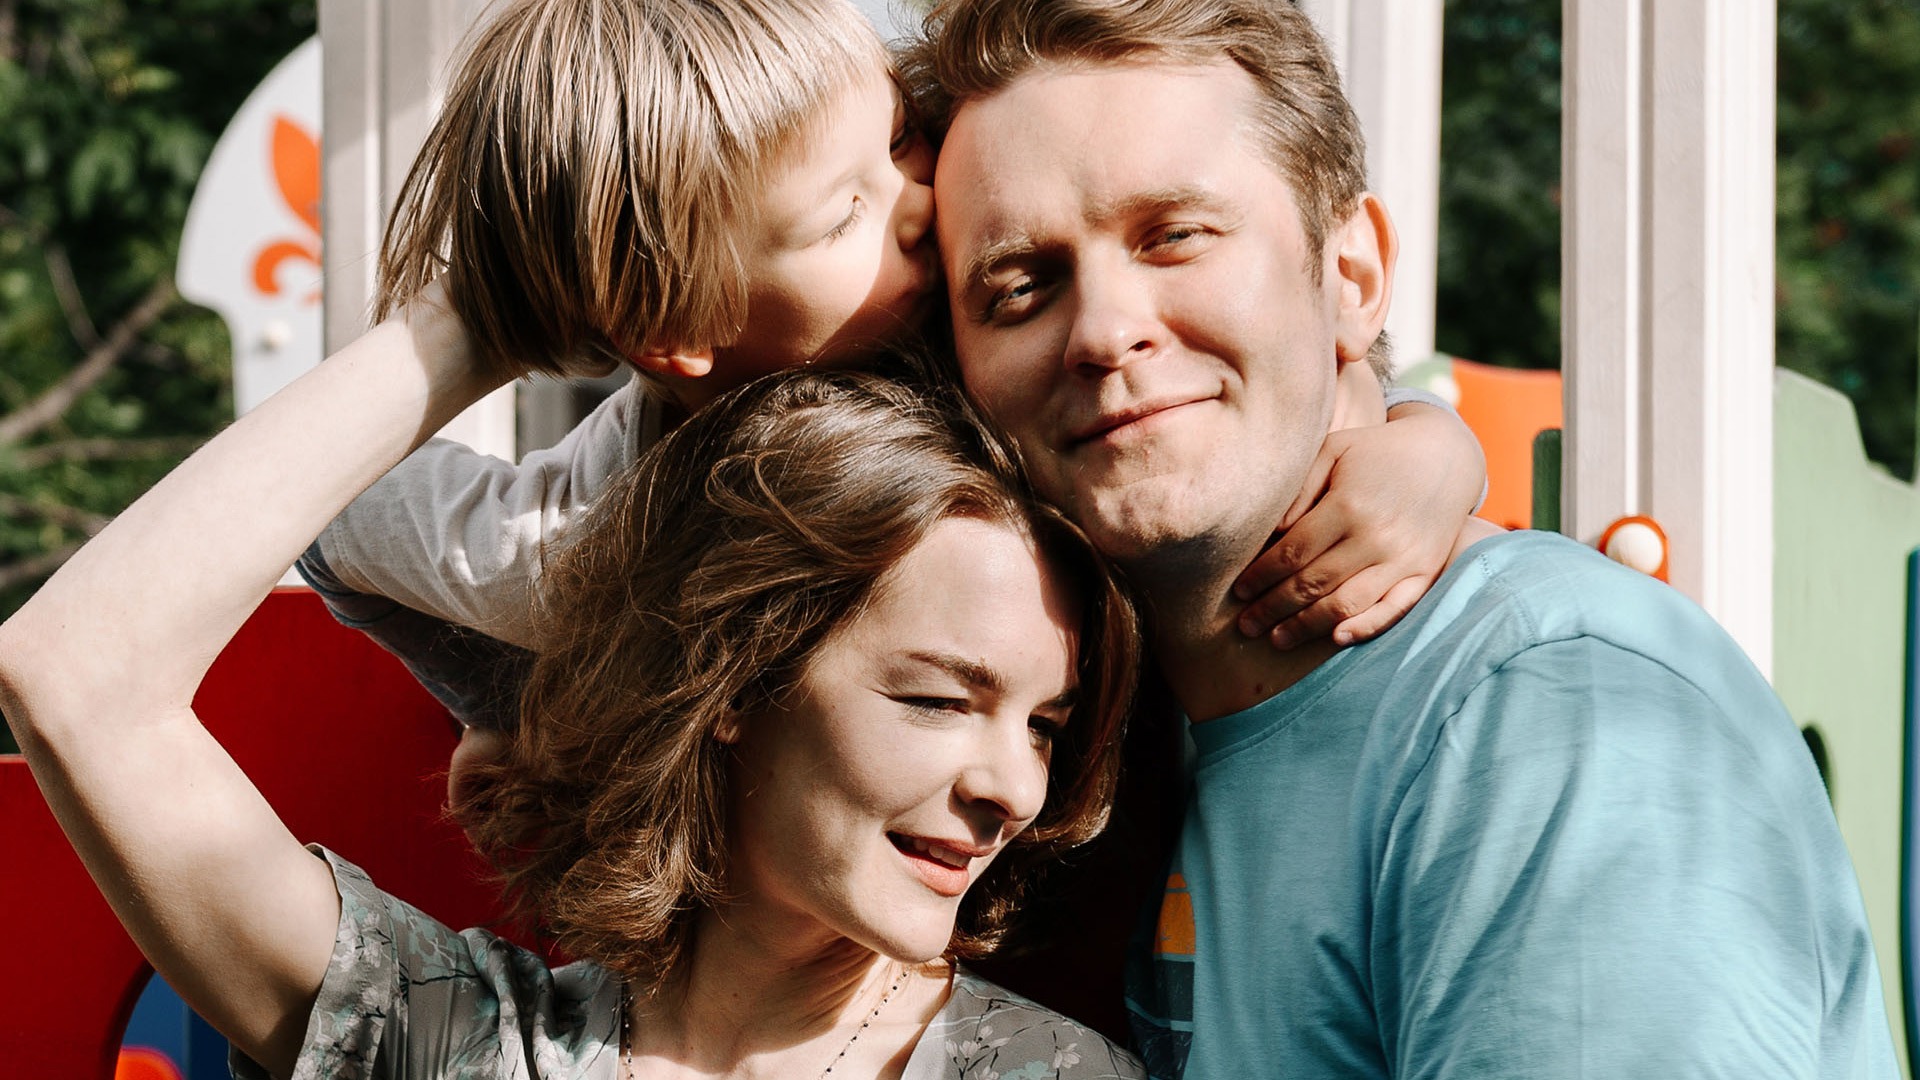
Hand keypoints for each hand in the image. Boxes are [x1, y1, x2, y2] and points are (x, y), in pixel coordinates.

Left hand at [1233, 403, 1487, 647]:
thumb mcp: (1333, 451)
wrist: (1444, 456)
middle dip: (1273, 608)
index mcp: (1348, 505)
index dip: (1262, 576)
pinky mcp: (1425, 573)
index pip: (1293, 553)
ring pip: (1347, 605)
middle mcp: (1376, 537)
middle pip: (1314, 584)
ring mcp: (1404, 559)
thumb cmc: (1375, 453)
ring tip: (1277, 640)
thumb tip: (1271, 534)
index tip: (1239, 591)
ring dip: (1307, 626)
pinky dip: (1365, 628)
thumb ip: (1299, 490)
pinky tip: (1335, 639)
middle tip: (1245, 626)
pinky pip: (1394, 610)